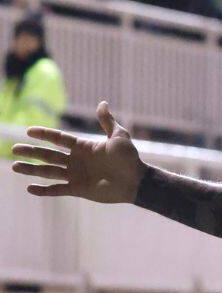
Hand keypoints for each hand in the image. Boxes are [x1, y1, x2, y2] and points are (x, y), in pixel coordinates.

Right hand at [11, 102, 146, 203]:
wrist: (136, 181)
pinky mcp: (78, 189)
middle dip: (31, 152)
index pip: (58, 139)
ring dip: (31, 170)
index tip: (28, 131)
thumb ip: (107, 121)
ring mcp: (76, 175)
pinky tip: (29, 188)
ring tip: (14, 166)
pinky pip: (57, 189)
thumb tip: (102, 103)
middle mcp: (76, 161)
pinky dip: (44, 190)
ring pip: (48, 172)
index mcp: (83, 147)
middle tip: (14, 149)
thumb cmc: (129, 158)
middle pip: (48, 155)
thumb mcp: (118, 136)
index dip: (44, 134)